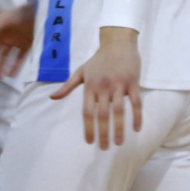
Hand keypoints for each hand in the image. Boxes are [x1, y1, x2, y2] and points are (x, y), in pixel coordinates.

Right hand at [0, 2, 35, 77]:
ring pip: (4, 56)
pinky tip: (11, 74)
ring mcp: (14, 41)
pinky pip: (19, 58)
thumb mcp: (0, 23)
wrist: (39, 12)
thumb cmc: (18, 15)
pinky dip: (15, 66)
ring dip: (0, 66)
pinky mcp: (26, 45)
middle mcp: (3, 36)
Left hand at [50, 26, 140, 149]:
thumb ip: (67, 86)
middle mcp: (103, 87)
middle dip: (103, 133)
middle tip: (105, 148)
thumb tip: (52, 98)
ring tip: (119, 143)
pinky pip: (136, 103)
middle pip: (102, 115)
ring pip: (119, 111)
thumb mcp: (80, 72)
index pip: (87, 112)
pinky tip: (137, 129)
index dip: (88, 128)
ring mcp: (119, 85)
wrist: (117, 42)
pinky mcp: (133, 83)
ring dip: (120, 129)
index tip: (89, 141)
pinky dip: (137, 116)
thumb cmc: (98, 59)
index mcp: (89, 87)